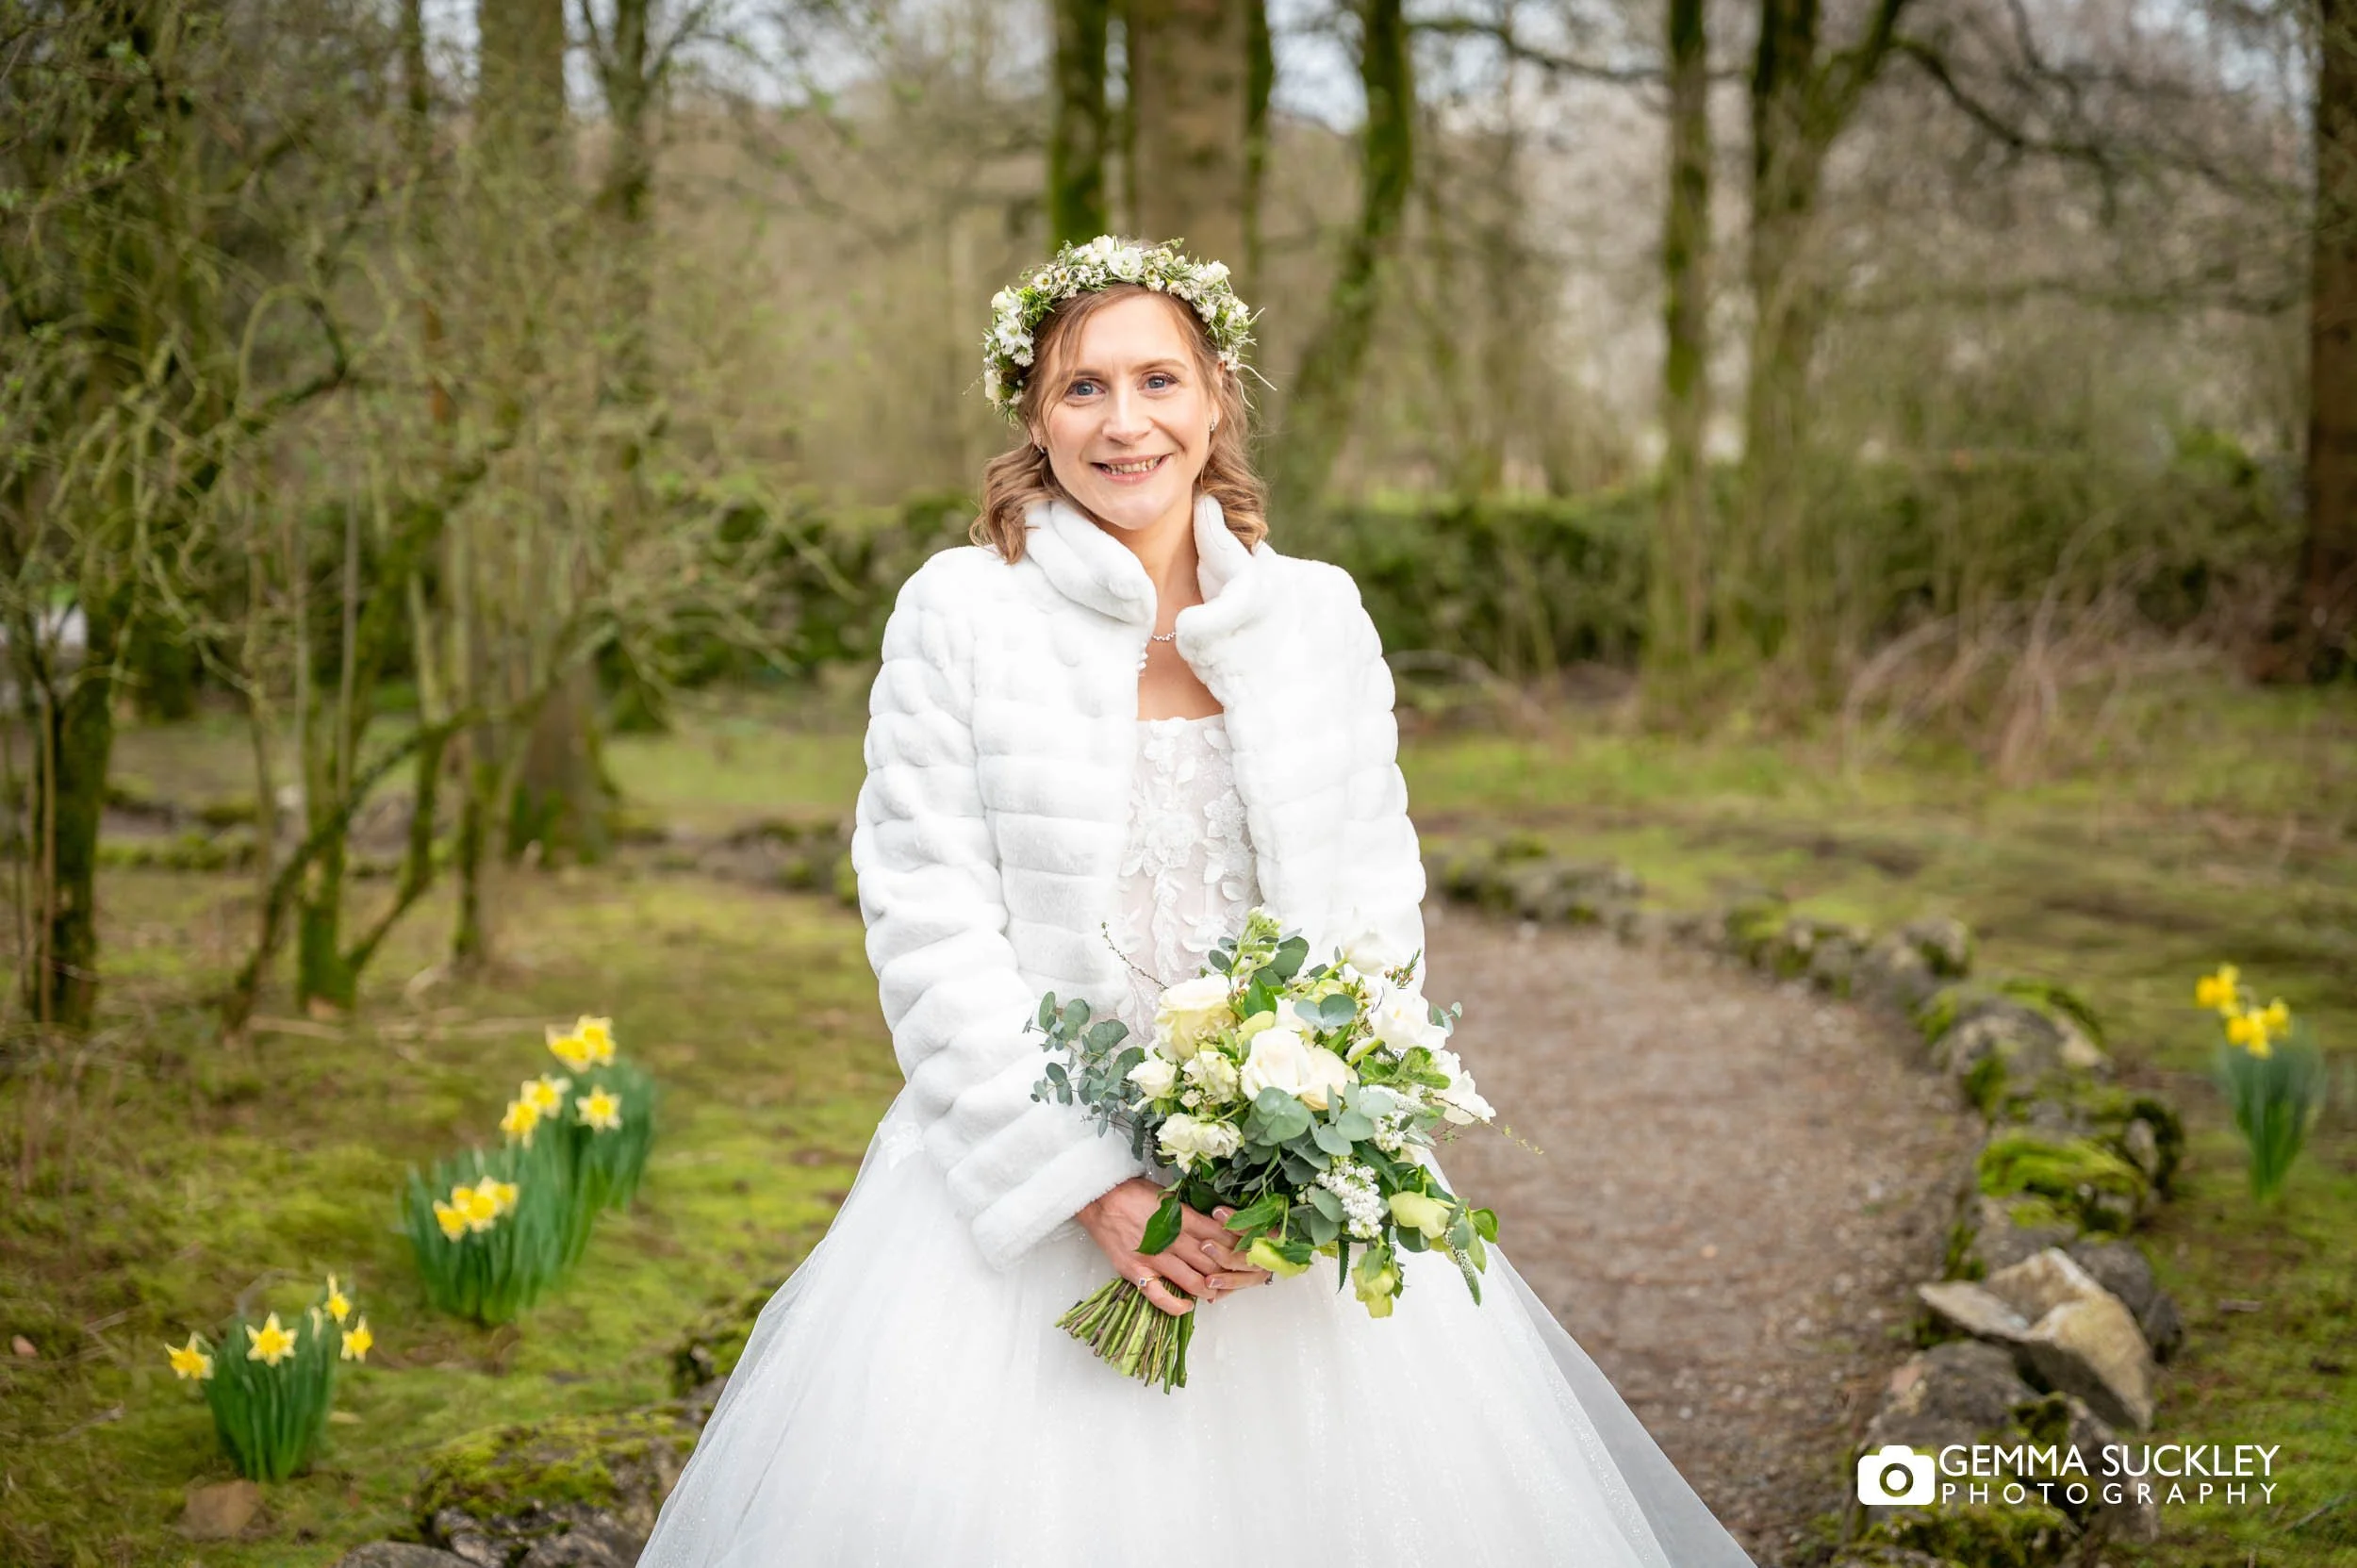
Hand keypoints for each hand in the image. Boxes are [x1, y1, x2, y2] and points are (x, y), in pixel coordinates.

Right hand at [1075, 1178, 1271, 1315]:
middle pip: (1210, 1260)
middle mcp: (1171, 1240)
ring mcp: (1153, 1258)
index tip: (1246, 1254)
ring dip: (1209, 1289)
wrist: (1099, 1199)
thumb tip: (1216, 1224)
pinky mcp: (1136, 1272)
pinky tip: (1187, 1306)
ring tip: (1218, 1292)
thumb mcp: (1168, 1195)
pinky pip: (1158, 1296)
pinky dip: (1175, 1305)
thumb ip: (1190, 1212)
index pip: (1218, 1236)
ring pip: (1192, 1280)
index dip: (1235, 1247)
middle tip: (1239, 1277)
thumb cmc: (1133, 1193)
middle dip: (1228, 1270)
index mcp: (1181, 1217)